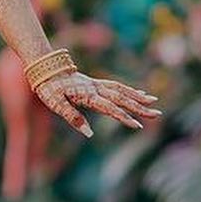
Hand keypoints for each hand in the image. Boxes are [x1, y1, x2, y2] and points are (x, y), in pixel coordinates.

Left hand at [34, 71, 160, 138]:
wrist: (43, 67)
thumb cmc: (48, 88)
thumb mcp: (55, 104)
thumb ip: (72, 117)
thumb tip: (89, 133)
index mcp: (87, 95)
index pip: (110, 108)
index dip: (124, 117)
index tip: (138, 126)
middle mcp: (95, 88)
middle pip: (121, 98)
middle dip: (139, 107)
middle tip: (157, 113)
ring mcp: (95, 84)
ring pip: (121, 89)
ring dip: (137, 96)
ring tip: (153, 101)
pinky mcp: (93, 82)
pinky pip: (115, 85)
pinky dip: (128, 89)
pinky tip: (136, 93)